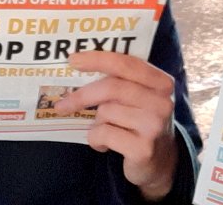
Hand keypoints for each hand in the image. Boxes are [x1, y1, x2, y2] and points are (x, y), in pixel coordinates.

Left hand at [56, 50, 178, 200]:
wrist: (160, 162)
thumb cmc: (141, 122)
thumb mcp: (140, 98)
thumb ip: (122, 82)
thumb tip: (80, 67)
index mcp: (162, 82)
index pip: (126, 64)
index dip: (98, 59)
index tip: (73, 59)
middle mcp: (162, 101)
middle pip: (112, 88)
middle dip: (82, 96)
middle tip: (60, 105)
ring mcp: (154, 125)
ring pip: (105, 112)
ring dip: (97, 123)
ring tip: (108, 131)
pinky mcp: (142, 148)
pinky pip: (103, 134)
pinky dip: (96, 140)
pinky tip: (106, 145)